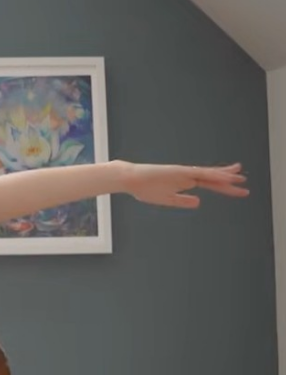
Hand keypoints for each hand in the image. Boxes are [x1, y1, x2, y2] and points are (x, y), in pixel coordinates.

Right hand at [121, 161, 248, 208]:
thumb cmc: (144, 189)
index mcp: (184, 182)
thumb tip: (198, 202)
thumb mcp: (167, 199)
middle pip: (213, 178)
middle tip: (244, 181)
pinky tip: (224, 177)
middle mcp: (187, 175)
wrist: (130, 179)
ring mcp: (184, 172)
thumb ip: (183, 200)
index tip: (236, 189)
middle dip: (229, 180)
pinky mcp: (180, 171)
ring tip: (240, 177)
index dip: (224, 187)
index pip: (209, 184)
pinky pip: (200, 173)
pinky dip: (213, 175)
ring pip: (209, 174)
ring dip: (225, 176)